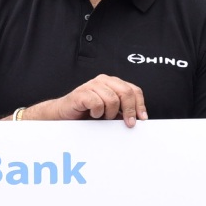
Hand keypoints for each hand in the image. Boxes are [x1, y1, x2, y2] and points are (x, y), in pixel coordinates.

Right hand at [27, 75, 148, 125]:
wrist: (63, 115)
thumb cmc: (86, 114)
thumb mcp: (110, 112)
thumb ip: (122, 111)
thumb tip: (139, 119)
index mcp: (113, 83)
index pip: (134, 90)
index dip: (139, 105)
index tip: (141, 119)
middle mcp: (104, 81)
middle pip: (126, 92)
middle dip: (129, 110)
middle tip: (128, 123)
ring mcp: (92, 85)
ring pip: (112, 99)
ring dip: (110, 113)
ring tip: (102, 117)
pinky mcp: (81, 93)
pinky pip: (97, 103)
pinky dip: (97, 112)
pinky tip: (92, 114)